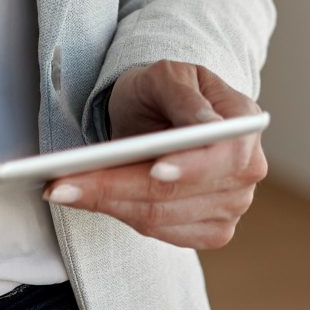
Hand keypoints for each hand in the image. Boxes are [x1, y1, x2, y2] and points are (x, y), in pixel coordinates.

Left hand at [46, 62, 266, 250]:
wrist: (160, 114)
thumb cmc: (164, 91)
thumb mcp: (167, 75)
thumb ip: (184, 96)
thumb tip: (203, 125)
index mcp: (244, 124)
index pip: (222, 155)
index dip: (189, 167)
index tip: (153, 169)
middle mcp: (247, 171)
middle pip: (177, 194)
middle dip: (117, 187)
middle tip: (63, 182)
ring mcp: (233, 206)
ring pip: (160, 218)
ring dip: (107, 204)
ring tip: (63, 189)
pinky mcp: (212, 231)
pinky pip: (159, 233)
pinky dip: (119, 215)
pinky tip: (89, 199)